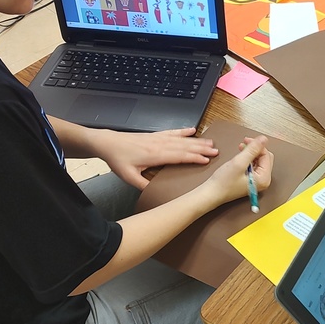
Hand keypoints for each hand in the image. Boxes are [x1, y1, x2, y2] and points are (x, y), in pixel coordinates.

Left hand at [95, 127, 218, 189]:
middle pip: (185, 146)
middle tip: (216, 151)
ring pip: (181, 139)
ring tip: (211, 142)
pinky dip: (183, 131)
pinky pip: (172, 132)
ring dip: (197, 141)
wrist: (107, 142)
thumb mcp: (128, 177)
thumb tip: (155, 193)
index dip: (194, 158)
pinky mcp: (155, 135)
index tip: (207, 160)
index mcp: (155, 155)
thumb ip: (143, 185)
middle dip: (202, 149)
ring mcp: (158, 138)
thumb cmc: (118, 159)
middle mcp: (160, 145)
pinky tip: (192, 130)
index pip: (180, 156)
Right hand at [200, 135, 272, 206]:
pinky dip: (248, 159)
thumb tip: (264, 139)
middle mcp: (263, 181)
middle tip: (244, 143)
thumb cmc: (223, 183)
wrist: (211, 194)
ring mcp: (257, 181)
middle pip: (264, 158)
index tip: (246, 140)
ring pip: (259, 160)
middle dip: (255, 149)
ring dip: (251, 153)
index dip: (257, 145)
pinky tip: (240, 157)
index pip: (266, 155)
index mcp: (264, 178)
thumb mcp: (239, 162)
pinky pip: (253, 165)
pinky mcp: (250, 180)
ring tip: (241, 149)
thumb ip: (252, 150)